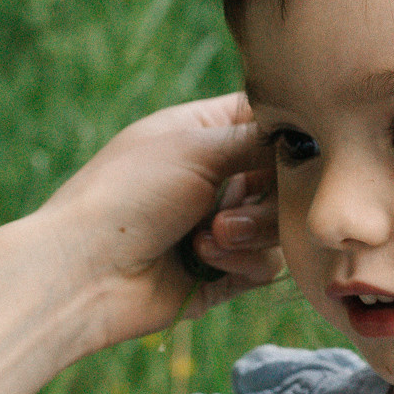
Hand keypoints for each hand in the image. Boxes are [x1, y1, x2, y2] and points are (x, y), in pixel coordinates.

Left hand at [25, 92, 282, 351]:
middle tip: (233, 203)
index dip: (288, 133)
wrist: (87, 272)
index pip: (267, 121)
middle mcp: (218, 177)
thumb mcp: (194, 147)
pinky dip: (241, 261)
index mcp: (203, 133)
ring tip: (209, 236)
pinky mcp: (226, 272)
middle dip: (269, 193)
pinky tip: (202, 260)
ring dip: (252, 230)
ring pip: (282, 224)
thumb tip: (307, 134)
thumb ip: (257, 138)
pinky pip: (267, 264)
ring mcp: (224, 225)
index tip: (291, 144)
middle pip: (287, 177)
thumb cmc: (129, 195)